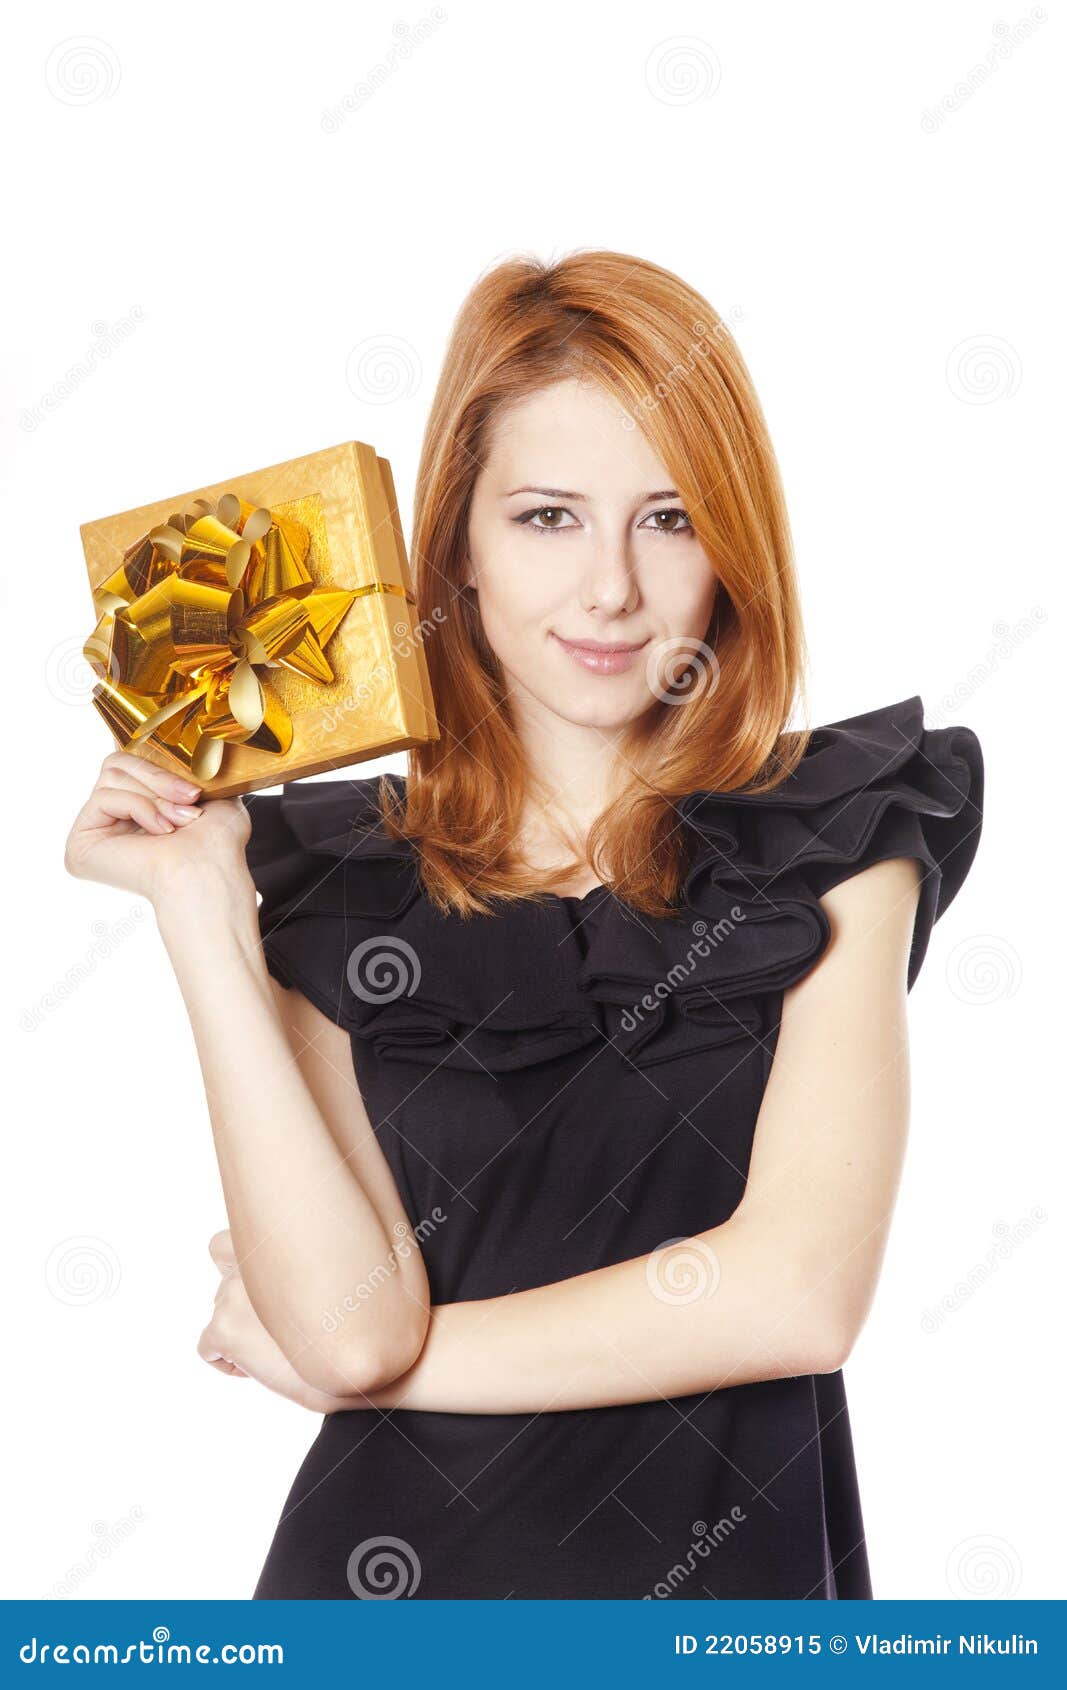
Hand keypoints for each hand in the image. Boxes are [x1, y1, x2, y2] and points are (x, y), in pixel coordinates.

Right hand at [63, 749, 253, 909]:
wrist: (210, 870)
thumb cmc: (216, 841)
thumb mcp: (208, 792)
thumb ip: (185, 771)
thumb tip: (169, 744)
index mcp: (134, 812)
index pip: (128, 764)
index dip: (153, 762)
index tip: (186, 777)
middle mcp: (110, 823)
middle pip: (116, 764)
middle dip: (158, 777)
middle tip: (190, 797)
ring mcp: (93, 834)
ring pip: (111, 777)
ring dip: (154, 796)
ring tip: (179, 820)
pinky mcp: (80, 845)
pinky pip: (104, 797)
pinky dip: (139, 808)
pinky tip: (161, 831)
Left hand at [198, 1229, 354, 1414]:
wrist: (369, 1354)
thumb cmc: (369, 1319)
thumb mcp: (343, 1271)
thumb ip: (308, 1262)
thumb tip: (296, 1270)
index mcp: (275, 1237)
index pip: (224, 1244)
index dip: (242, 1265)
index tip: (269, 1289)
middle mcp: (248, 1258)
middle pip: (225, 1285)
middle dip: (247, 1305)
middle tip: (281, 1328)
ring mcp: (234, 1292)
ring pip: (220, 1315)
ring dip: (241, 1330)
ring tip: (279, 1349)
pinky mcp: (225, 1328)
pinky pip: (208, 1349)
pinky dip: (227, 1361)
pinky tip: (259, 1367)